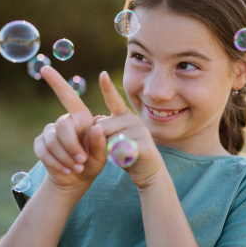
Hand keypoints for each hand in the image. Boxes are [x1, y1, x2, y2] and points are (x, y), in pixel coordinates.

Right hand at [33, 66, 106, 190]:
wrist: (76, 178)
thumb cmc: (93, 162)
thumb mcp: (102, 155)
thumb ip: (100, 143)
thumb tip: (96, 128)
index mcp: (81, 117)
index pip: (68, 96)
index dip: (56, 81)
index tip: (45, 69)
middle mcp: (64, 121)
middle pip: (62, 126)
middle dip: (71, 145)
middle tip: (82, 160)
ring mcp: (50, 132)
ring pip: (52, 140)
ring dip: (64, 157)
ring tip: (76, 168)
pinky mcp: (40, 144)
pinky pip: (43, 151)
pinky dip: (55, 163)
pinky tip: (65, 170)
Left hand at [95, 71, 166, 189]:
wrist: (148, 172)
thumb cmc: (126, 155)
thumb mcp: (112, 140)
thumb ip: (104, 130)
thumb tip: (97, 121)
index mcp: (124, 116)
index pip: (113, 100)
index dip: (107, 87)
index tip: (102, 74)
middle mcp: (133, 119)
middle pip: (102, 126)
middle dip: (100, 141)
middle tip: (113, 150)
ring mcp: (141, 130)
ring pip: (109, 139)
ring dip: (109, 152)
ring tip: (121, 155)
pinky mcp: (144, 144)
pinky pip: (119, 149)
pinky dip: (118, 158)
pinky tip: (128, 159)